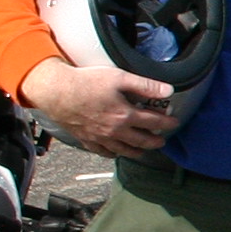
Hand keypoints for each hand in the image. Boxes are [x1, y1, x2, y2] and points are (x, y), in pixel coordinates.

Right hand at [20, 56, 175, 160]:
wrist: (56, 92)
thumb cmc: (86, 82)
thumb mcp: (120, 78)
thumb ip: (146, 85)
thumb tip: (168, 91)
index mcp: (125, 115)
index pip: (153, 122)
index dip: (167, 122)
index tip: (174, 122)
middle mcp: (114, 131)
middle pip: (141, 141)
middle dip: (154, 141)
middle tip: (162, 140)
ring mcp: (100, 138)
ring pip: (124, 150)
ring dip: (137, 151)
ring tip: (144, 150)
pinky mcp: (86, 139)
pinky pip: (103, 152)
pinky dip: (113, 153)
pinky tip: (117, 152)